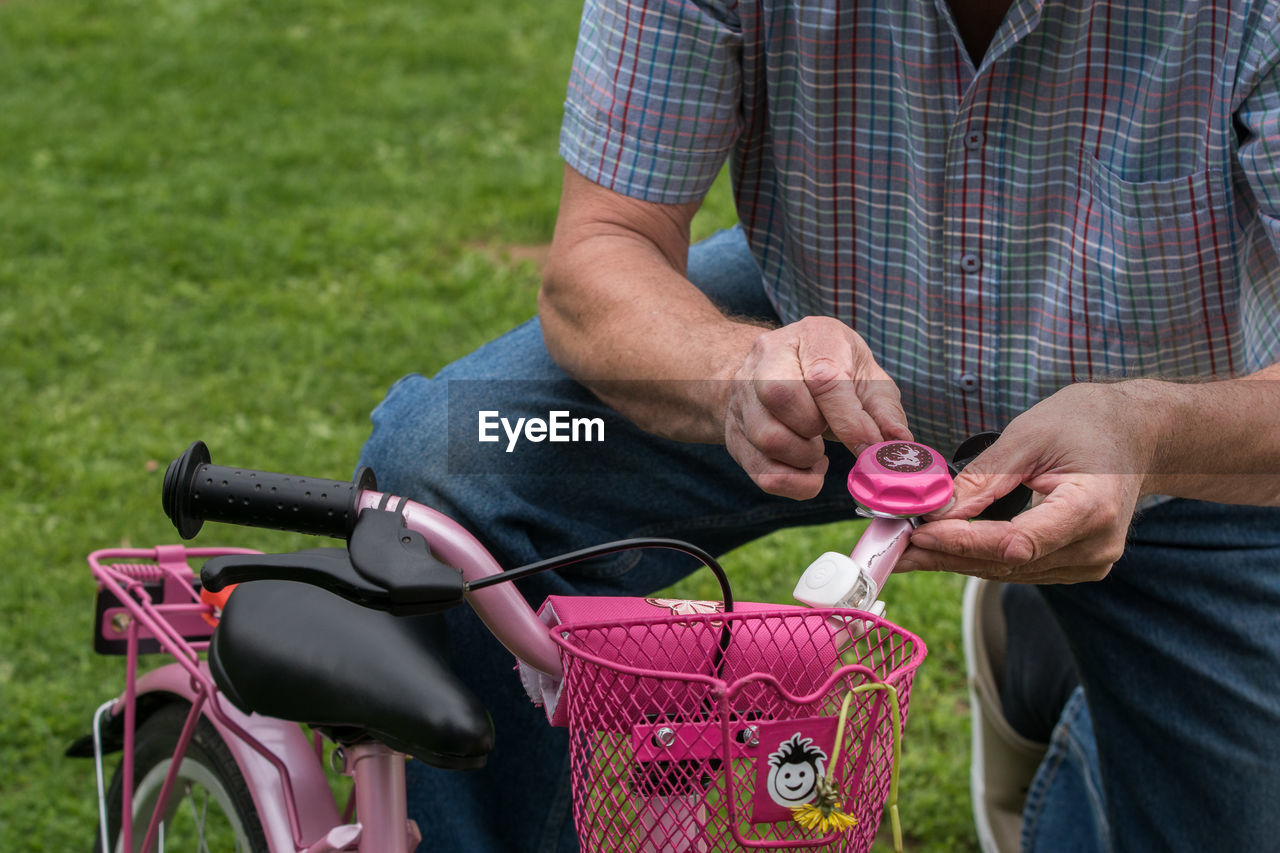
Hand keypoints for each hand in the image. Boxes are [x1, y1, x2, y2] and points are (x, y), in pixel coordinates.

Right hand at [724, 316, 910, 499]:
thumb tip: (900, 442)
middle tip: (826, 434)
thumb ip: (884, 411)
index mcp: (812, 335)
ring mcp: (744, 394)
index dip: (848, 419)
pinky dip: (792, 482)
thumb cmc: (833, 374)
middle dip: (813, 428)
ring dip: (802, 458)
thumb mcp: (865, 378)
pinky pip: (759, 470)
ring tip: (817, 453)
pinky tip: (806, 470)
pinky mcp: (734, 431)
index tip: (868, 446)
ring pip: (766, 437)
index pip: (821, 376)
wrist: (778, 373)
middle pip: (779, 395)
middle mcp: (769, 356)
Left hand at [900, 382, 1166, 583]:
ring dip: (954, 561)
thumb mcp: (1029, 436)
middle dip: (945, 555)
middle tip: (893, 550)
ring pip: (1007, 571)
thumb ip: (983, 479)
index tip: (919, 533)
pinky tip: (940, 549)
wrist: (1134, 434)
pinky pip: (1017, 567)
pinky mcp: (1074, 564)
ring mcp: (1088, 562)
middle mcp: (1095, 547)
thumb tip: (934, 511)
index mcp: (1091, 508)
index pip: (1016, 541)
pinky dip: (977, 557)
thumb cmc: (1085, 423)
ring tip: (904, 551)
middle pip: (1006, 563)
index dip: (963, 541)